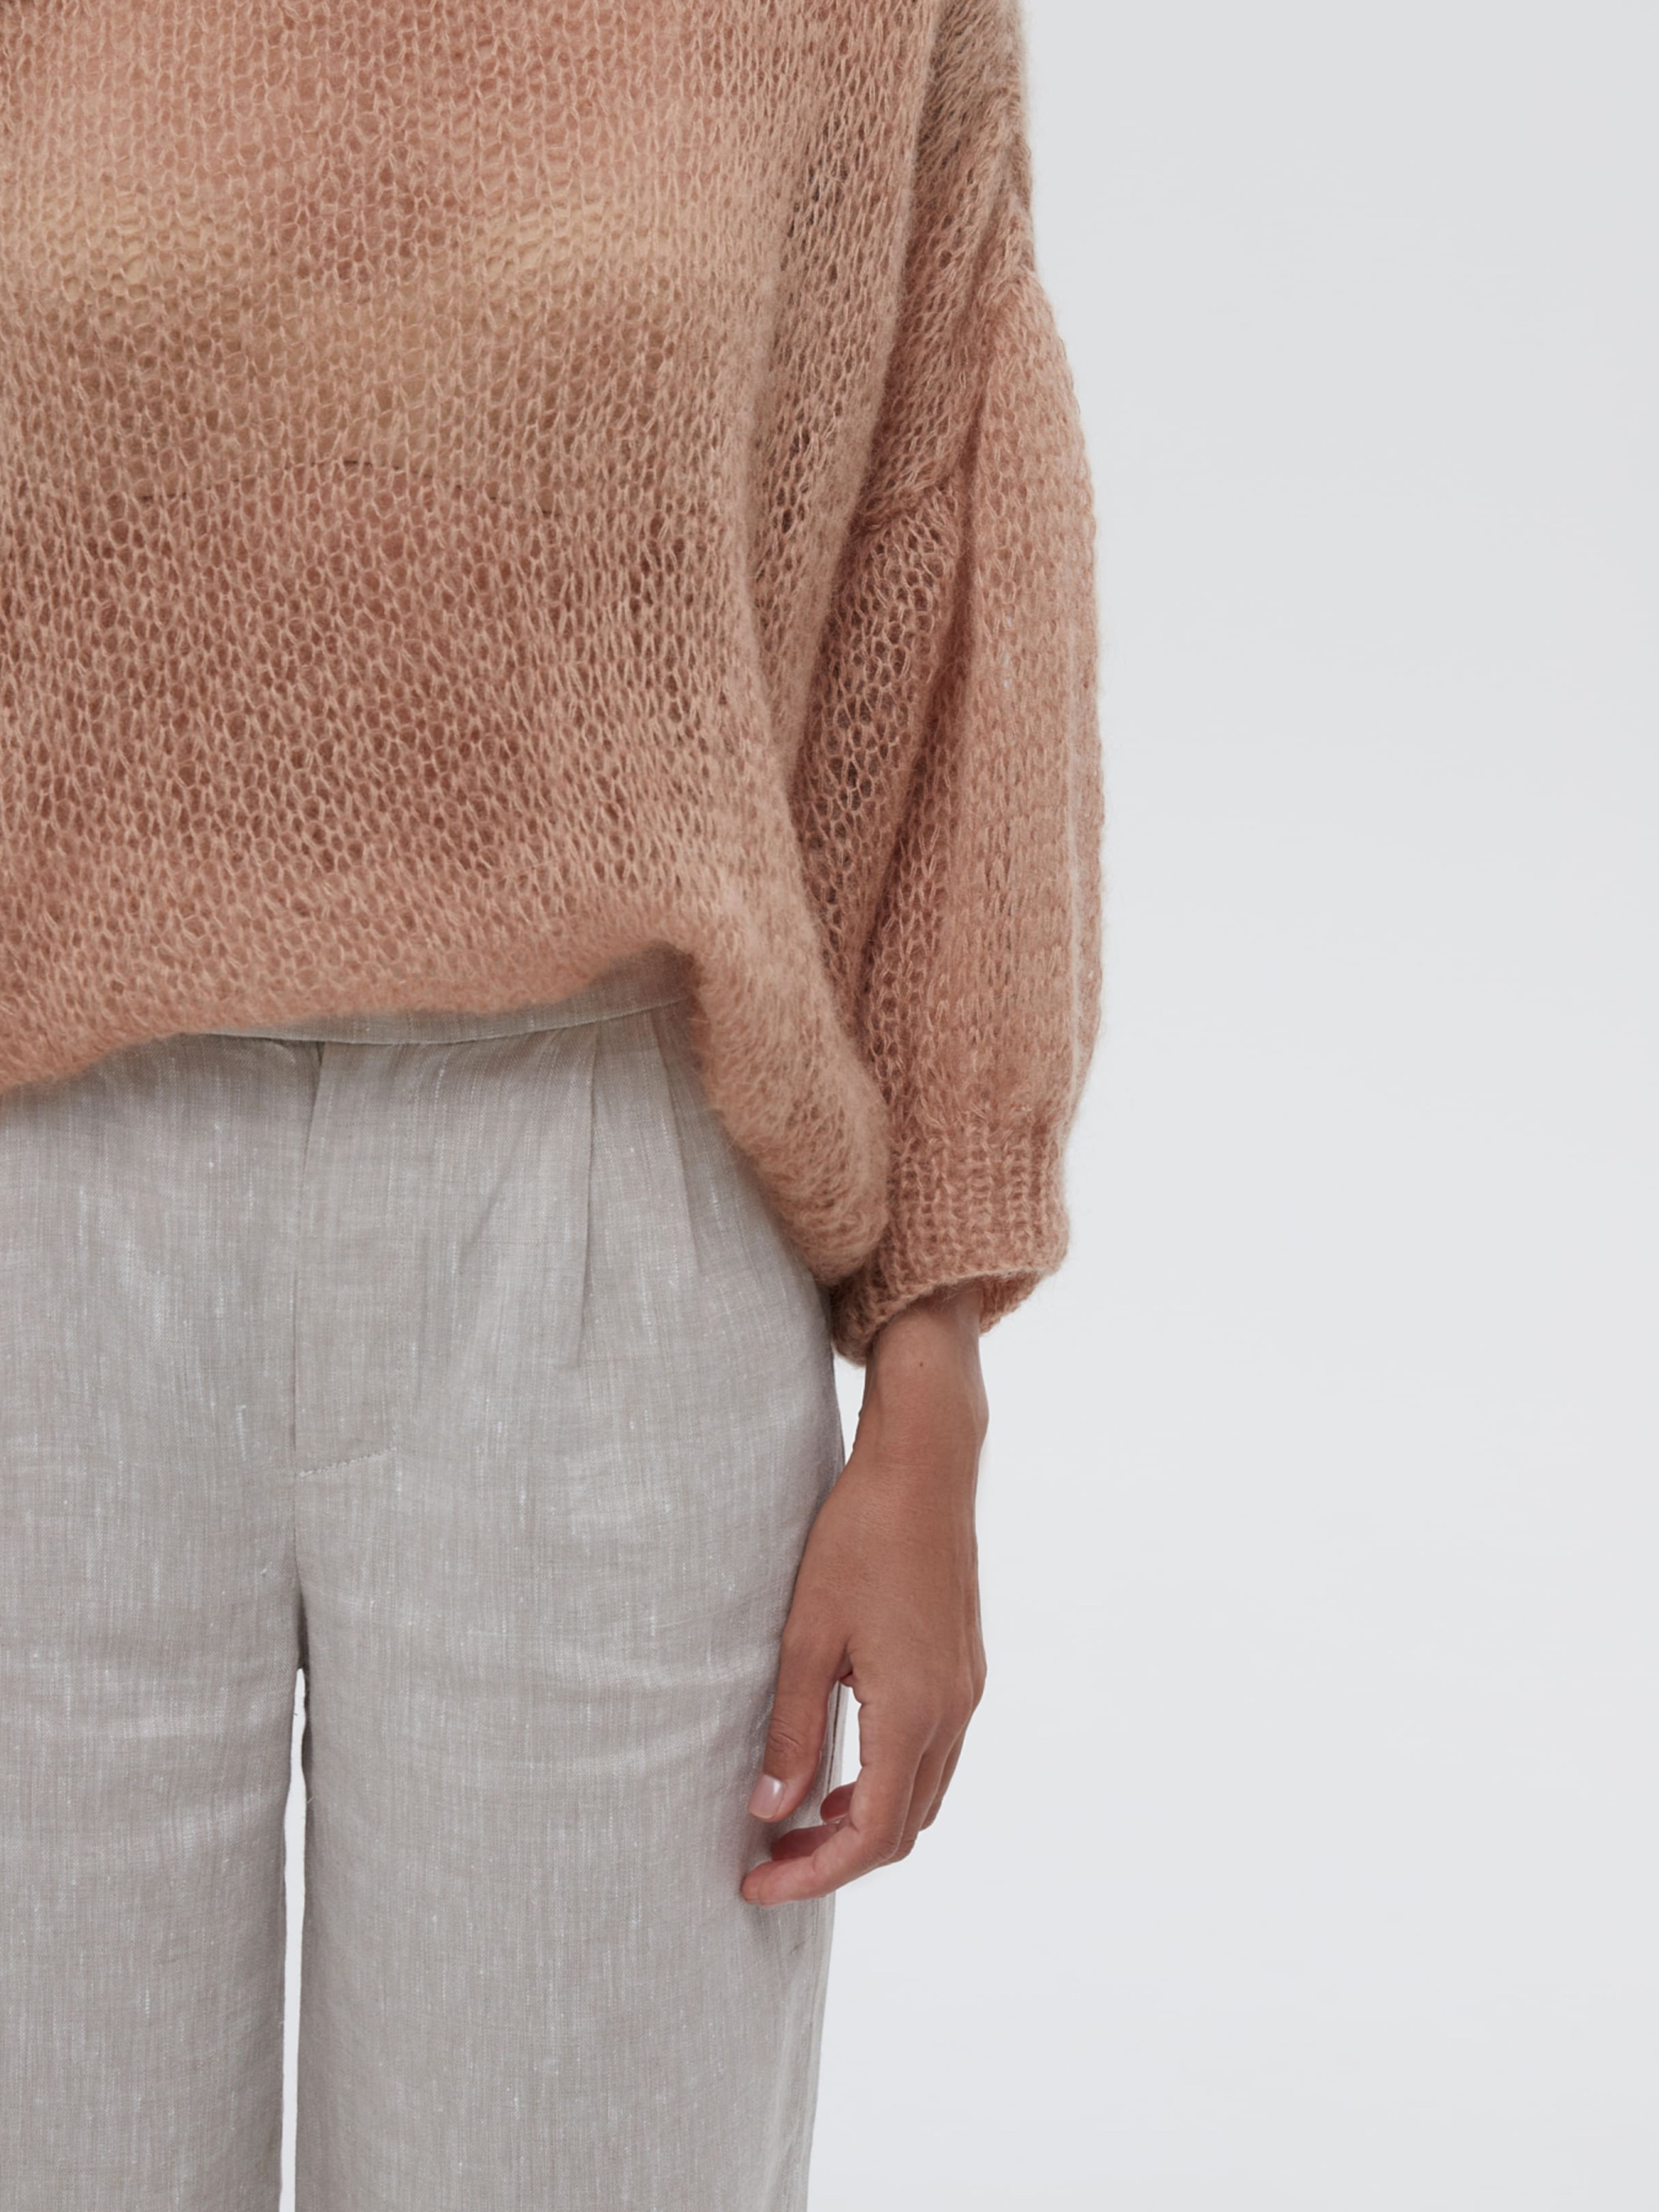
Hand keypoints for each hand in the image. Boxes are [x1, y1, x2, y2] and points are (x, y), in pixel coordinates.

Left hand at [740, 1281, 988, 1904]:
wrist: (926, 1467)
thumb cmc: (861, 1539)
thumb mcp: (808, 1637)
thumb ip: (793, 1731)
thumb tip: (770, 1811)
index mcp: (913, 1712)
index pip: (870, 1836)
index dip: (813, 1874)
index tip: (755, 1884)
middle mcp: (952, 1713)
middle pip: (902, 1829)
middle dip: (836, 1859)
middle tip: (768, 1860)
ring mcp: (965, 1691)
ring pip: (922, 1796)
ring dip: (865, 1824)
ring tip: (796, 1823)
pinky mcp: (963, 1669)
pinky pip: (933, 1756)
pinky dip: (888, 1783)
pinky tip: (842, 1767)